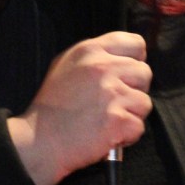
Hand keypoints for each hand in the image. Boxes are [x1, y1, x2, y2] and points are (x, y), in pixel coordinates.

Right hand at [7, 32, 150, 184]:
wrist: (40, 140)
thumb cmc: (52, 107)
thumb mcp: (65, 65)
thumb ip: (96, 56)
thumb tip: (126, 57)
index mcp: (90, 51)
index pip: (135, 43)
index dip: (135, 60)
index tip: (126, 74)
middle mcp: (103, 68)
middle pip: (144, 73)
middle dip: (134, 89)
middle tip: (113, 102)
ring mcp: (111, 94)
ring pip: (144, 102)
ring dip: (130, 115)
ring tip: (106, 119)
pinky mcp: (118, 120)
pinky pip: (139, 127)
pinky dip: (126, 135)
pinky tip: (107, 134)